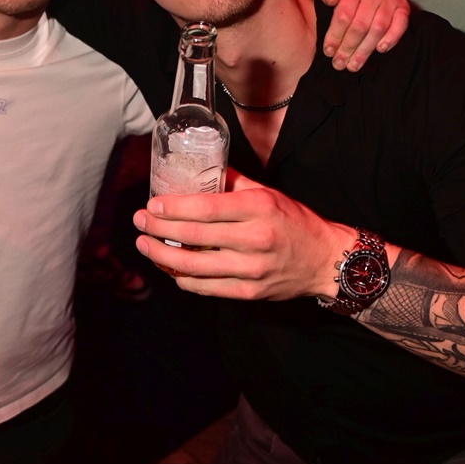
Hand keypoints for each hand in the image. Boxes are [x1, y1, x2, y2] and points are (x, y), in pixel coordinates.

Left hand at [132, 171, 349, 299]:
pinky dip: (183, 278)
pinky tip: (170, 268)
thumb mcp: (268, 193)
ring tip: (145, 246)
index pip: (206, 207)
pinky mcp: (249, 292)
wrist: (325, 260)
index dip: (173, 207)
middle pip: (194, 236)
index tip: (151, 205)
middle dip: (159, 229)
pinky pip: (206, 287)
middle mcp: (254, 239)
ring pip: (194, 266)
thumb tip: (199, 170)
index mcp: (258, 208)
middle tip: (139, 222)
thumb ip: (233, 182)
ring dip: (162, 256)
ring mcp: (251, 269)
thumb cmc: (294, 221)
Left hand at [317, 0, 409, 69]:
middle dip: (348, 48)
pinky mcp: (402, 6)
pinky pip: (400, 25)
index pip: (343, 16)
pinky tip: (380, 50)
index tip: (328, 51)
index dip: (335, 36)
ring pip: (377, 29)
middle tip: (339, 63)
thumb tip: (331, 0)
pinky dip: (392, 39)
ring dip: (365, 50)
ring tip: (354, 64)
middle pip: (360, 26)